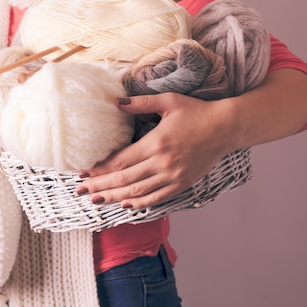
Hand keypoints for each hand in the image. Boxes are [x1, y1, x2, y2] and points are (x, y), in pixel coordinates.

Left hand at [77, 93, 236, 209]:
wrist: (226, 128)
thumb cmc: (196, 112)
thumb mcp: (168, 101)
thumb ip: (141, 103)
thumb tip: (116, 102)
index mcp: (156, 143)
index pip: (121, 160)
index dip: (100, 169)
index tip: (84, 172)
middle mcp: (163, 163)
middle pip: (124, 179)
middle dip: (100, 186)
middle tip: (80, 191)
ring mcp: (173, 176)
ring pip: (138, 191)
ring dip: (114, 197)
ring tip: (96, 201)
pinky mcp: (182, 183)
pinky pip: (157, 197)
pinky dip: (140, 203)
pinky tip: (125, 205)